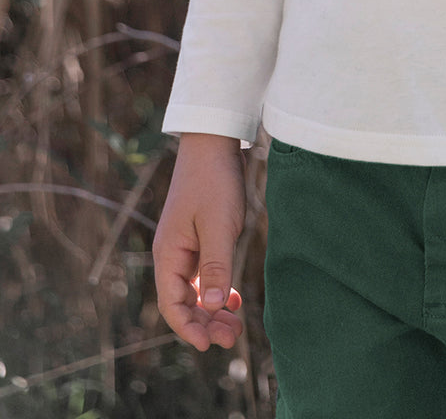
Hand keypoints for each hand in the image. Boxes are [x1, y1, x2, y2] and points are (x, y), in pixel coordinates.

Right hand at [154, 133, 245, 350]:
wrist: (215, 142)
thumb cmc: (214, 181)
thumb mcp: (218, 226)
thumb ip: (215, 267)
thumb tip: (210, 308)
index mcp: (168, 254)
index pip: (172, 304)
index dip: (190, 328)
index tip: (211, 345)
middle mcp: (172, 254)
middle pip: (183, 301)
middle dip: (205, 323)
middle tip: (232, 338)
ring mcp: (185, 245)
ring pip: (195, 290)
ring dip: (212, 309)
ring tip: (235, 326)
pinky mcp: (199, 237)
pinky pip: (203, 274)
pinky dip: (216, 289)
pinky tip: (232, 299)